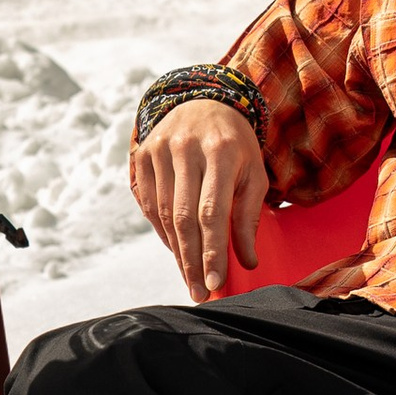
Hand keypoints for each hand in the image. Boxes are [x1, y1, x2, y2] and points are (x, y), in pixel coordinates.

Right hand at [132, 101, 266, 302]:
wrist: (204, 101)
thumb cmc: (236, 145)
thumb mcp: (254, 173)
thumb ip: (249, 217)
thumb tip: (248, 261)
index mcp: (220, 151)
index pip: (212, 211)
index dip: (212, 251)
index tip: (216, 283)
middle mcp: (186, 148)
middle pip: (184, 217)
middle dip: (191, 260)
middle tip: (199, 293)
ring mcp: (159, 150)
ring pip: (164, 213)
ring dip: (177, 251)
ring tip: (190, 277)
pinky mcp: (142, 155)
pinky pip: (149, 204)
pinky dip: (162, 232)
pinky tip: (176, 250)